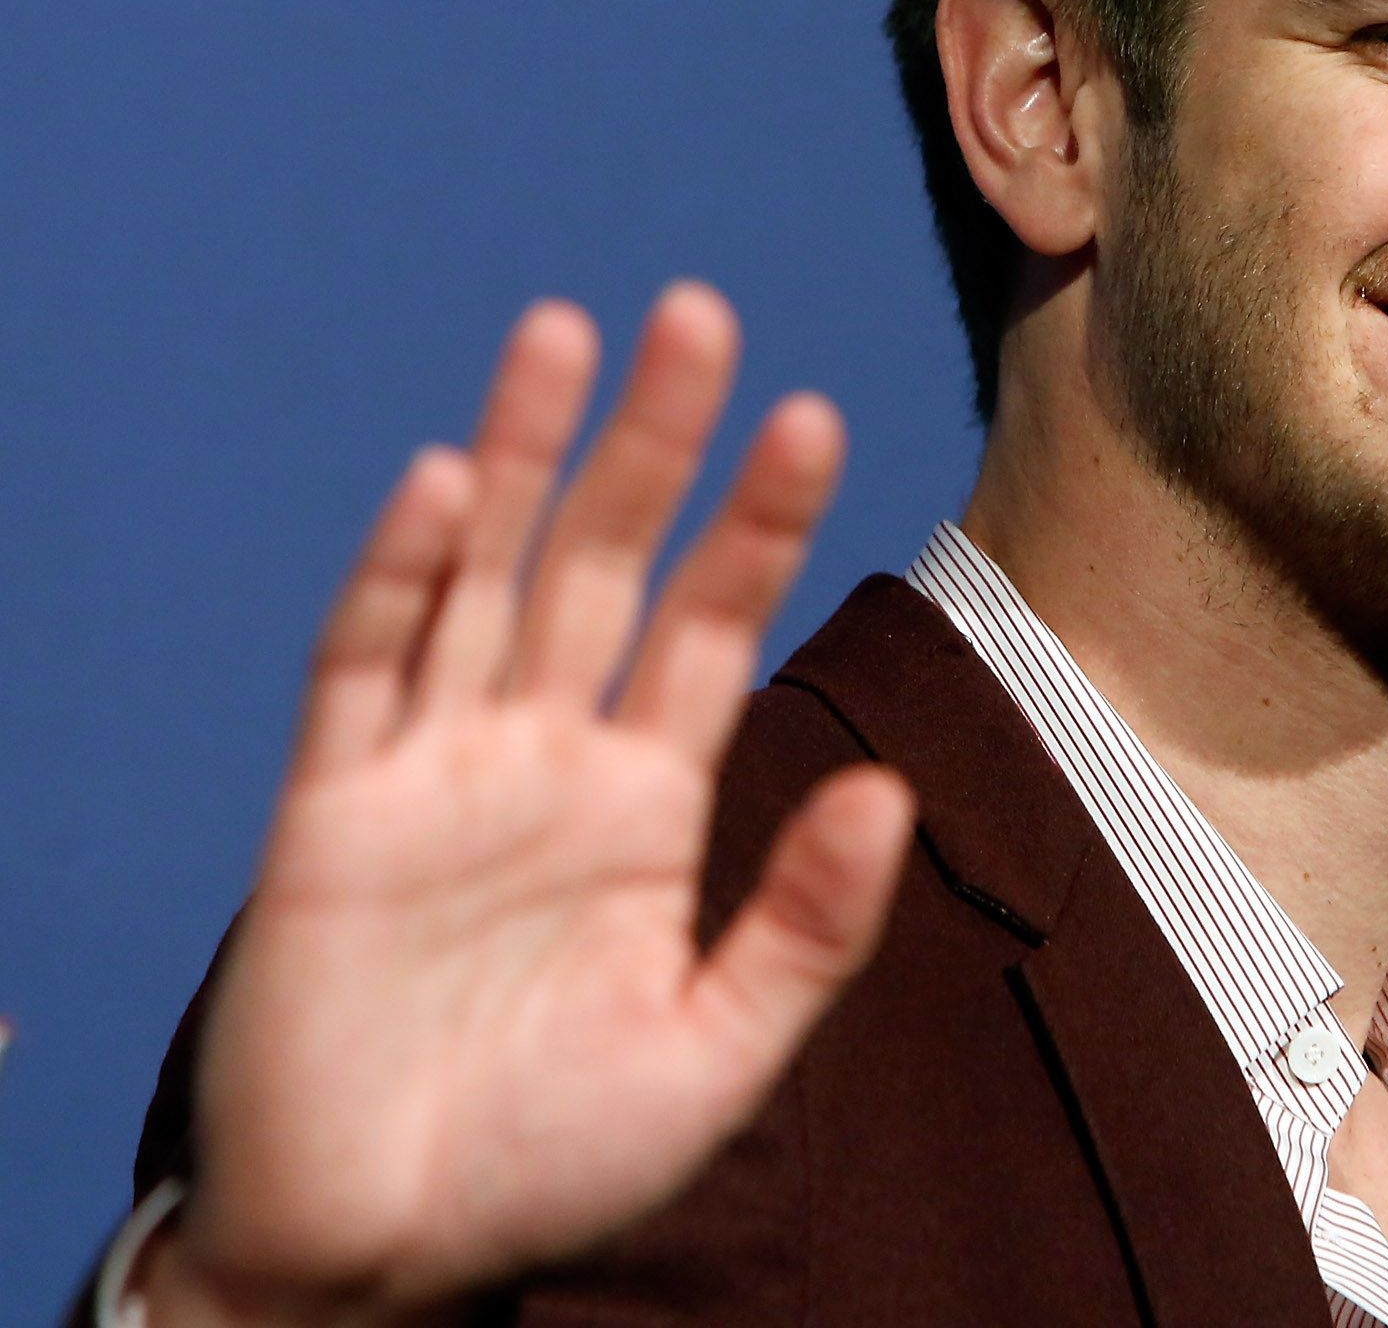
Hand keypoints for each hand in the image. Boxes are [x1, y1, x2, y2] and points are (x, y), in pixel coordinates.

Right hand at [140, 284, 915, 1325]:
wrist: (387, 1252)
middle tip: (699, 313)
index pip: (713, 624)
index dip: (758, 521)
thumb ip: (805, 927)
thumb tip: (895, 793)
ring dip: (516, 456)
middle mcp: (546, 755)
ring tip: (561, 331)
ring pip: (483, 578)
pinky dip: (395, 579)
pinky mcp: (332, 815)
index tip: (813, 415)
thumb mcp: (716, 1054)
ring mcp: (437, 771)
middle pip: (604, 561)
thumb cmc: (556, 1162)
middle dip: (651, 441)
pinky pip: (362, 674)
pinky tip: (432, 485)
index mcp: (646, 797)